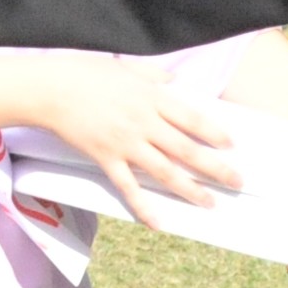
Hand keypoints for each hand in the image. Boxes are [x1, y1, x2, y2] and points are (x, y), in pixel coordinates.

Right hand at [40, 58, 241, 210]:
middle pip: (187, 149)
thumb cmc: (86, 72)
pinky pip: (128, 188)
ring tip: (210, 203)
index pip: (193, 119)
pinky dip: (144, 207)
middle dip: (215, 168)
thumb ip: (153, 74)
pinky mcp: (106, 158)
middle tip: (237, 181)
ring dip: (191, 190)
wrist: (51, 90)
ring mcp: (125, 143)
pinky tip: (159, 222)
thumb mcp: (126, 65)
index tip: (232, 145)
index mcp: (151, 97)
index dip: (215, 133)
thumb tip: (173, 80)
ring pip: (165, 172)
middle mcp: (144, 122)